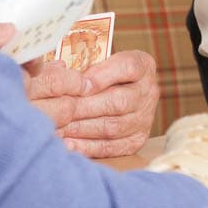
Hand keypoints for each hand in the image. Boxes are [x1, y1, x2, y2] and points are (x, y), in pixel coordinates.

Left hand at [44, 49, 160, 157]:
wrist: (121, 93)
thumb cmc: (103, 75)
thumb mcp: (100, 61)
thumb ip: (87, 68)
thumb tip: (66, 82)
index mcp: (143, 66)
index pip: (128, 67)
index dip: (102, 76)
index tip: (80, 83)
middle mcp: (149, 92)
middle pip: (118, 102)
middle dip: (84, 107)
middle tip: (59, 111)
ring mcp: (145, 119)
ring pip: (113, 127)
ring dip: (82, 129)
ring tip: (59, 128)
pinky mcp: (136, 140)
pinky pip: (111, 147)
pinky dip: (88, 147)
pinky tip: (69, 144)